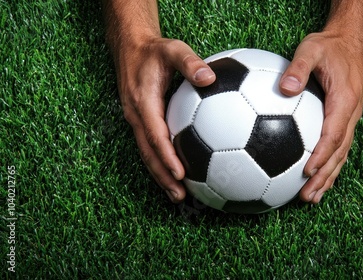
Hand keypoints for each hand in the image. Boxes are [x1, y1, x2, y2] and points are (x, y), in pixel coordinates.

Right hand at [115, 37, 214, 202]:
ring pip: (147, 154)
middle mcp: (136, 116)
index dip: (167, 156)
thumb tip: (209, 77)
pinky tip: (176, 173)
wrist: (129, 46)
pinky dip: (161, 162)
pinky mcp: (140, 120)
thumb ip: (190, 62)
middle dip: (162, 177)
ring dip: (161, 175)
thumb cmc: (153, 49)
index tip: (181, 174)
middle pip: (148, 153)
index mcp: (142, 103)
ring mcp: (136, 120)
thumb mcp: (172, 49)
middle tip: (180, 197)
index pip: (155, 136)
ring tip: (178, 196)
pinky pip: (149, 146)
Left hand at [280, 31, 362, 203]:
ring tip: (313, 198)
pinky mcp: (346, 118)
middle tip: (307, 196)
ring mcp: (351, 118)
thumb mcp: (312, 48)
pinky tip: (318, 177)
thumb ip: (298, 67)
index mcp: (345, 101)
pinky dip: (330, 165)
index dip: (321, 155)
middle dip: (324, 176)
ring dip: (328, 177)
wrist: (354, 40)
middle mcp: (351, 113)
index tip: (307, 171)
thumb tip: (284, 88)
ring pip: (341, 154)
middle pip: (339, 152)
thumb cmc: (331, 46)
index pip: (334, 134)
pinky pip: (339, 146)